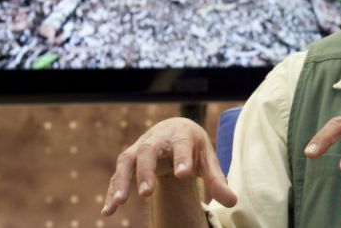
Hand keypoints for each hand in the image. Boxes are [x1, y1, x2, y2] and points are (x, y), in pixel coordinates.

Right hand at [101, 117, 237, 216]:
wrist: (174, 129)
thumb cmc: (193, 147)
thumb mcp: (207, 159)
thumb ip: (217, 180)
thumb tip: (233, 202)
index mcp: (181, 136)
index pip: (181, 145)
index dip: (182, 158)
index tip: (183, 174)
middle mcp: (157, 139)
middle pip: (149, 151)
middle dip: (146, 171)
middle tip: (147, 193)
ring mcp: (140, 148)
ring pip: (127, 161)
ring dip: (121, 181)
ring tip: (120, 202)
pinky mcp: (129, 159)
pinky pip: (117, 175)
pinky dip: (111, 190)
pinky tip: (108, 211)